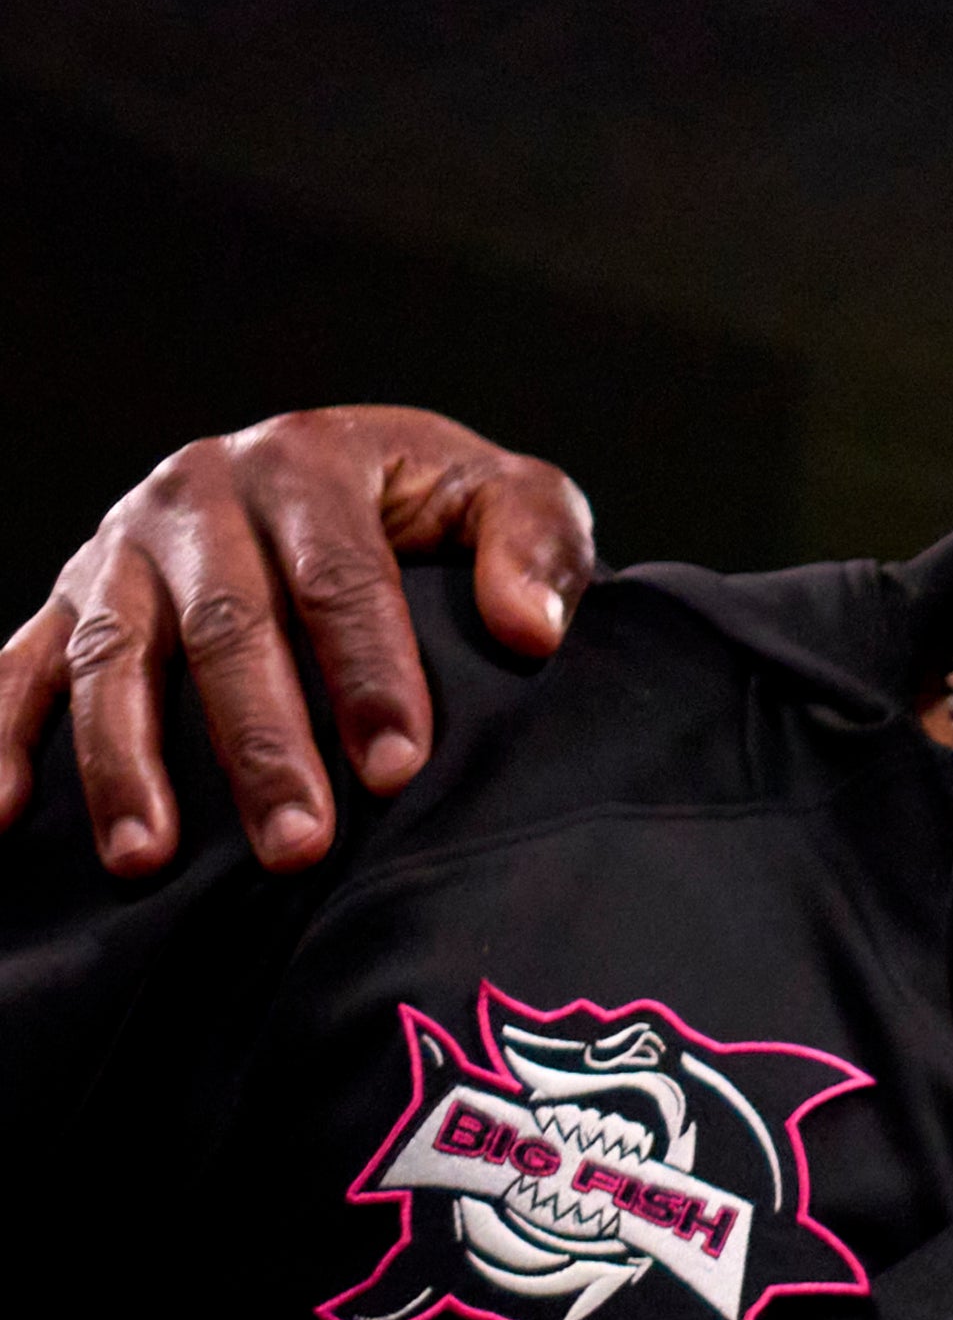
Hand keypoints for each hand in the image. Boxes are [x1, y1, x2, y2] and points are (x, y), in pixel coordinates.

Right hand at [0, 410, 598, 878]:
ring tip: (149, 860)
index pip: (340, 578)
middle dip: (259, 744)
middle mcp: (198, 495)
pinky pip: (19, 670)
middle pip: (224, 628)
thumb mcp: (506, 494)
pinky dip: (2, 739)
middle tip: (298, 845)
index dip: (370, 674)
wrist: (345, 473)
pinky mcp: (67, 599)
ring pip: (112, 658)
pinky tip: (2, 816)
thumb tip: (531, 631)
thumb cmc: (434, 506)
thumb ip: (534, 546)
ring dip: (125, 763)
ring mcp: (120, 549)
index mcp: (307, 460)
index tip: (398, 769)